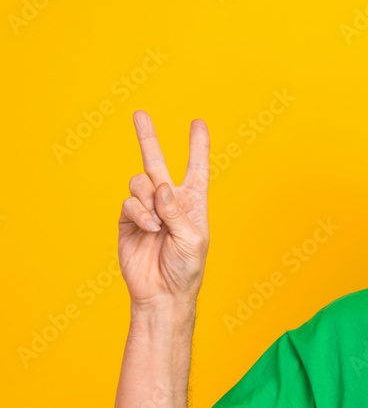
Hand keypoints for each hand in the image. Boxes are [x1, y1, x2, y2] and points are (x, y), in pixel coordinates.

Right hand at [118, 111, 209, 307]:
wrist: (162, 293)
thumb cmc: (186, 268)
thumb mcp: (192, 238)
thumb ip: (177, 211)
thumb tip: (161, 187)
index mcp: (192, 203)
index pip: (197, 169)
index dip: (198, 147)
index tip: (198, 123)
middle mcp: (169, 202)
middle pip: (157, 163)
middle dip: (148, 138)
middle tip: (139, 113)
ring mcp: (147, 209)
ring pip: (140, 182)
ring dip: (148, 199)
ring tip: (156, 223)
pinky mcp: (128, 220)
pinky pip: (129, 202)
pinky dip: (139, 213)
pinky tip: (148, 228)